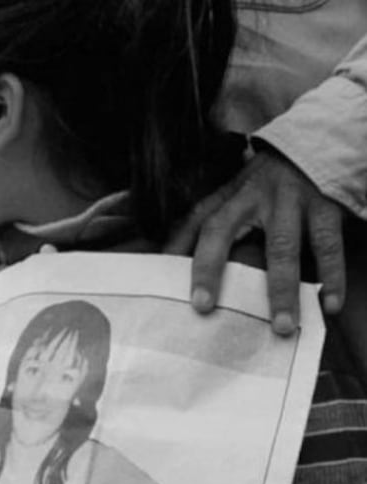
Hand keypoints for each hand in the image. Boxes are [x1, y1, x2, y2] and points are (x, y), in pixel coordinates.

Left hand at [168, 148, 344, 335]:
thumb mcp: (233, 196)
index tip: (160, 283)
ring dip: (282, 290)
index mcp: (227, 198)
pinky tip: (329, 303)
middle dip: (210, 270)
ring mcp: (289, 201)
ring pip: (282, 249)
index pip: (193, 224)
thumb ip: (207, 226)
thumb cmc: (265, 186)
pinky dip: (331, 276)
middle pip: (223, 232)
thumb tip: (170, 263)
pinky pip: (327, 245)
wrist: (315, 148)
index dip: (176, 250)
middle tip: (203, 307)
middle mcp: (252, 197)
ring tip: (283, 326)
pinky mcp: (324, 207)